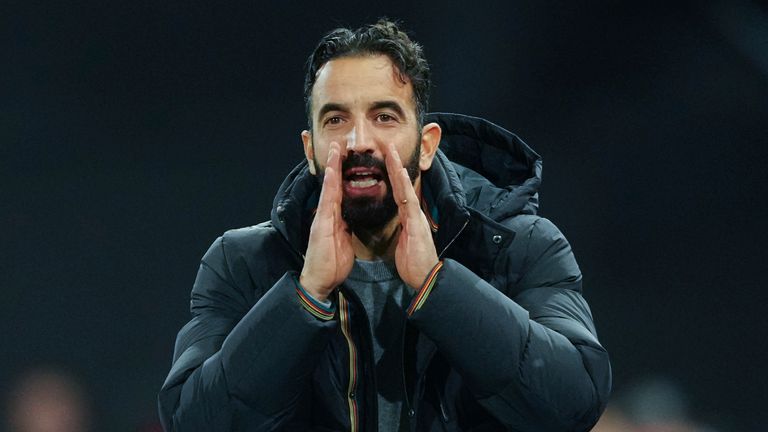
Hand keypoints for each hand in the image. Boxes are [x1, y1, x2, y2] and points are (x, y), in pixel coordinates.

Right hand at [300, 142, 354, 300]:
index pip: (338, 190)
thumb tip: (347, 219)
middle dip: (335, 162)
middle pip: (332, 183)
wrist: (320, 281)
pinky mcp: (321, 226)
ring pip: (328, 188)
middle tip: (338, 142)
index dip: (341, 172)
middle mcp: (325, 214)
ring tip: (335, 149)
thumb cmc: (332, 264)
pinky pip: (326, 203)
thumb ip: (344, 227)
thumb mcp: (343, 241)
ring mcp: (322, 219)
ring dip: (331, 167)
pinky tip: (330, 174)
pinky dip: (328, 187)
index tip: (344, 155)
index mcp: (333, 217)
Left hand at [385, 143, 438, 289]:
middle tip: (387, 146)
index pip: (398, 192)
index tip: (385, 159)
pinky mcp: (416, 225)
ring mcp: (416, 218)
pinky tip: (399, 173)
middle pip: (401, 185)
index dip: (392, 176)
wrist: (426, 278)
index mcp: (408, 218)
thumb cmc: (414, 264)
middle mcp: (413, 214)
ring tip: (391, 152)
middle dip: (394, 165)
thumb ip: (404, 230)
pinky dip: (404, 187)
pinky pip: (408, 202)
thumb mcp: (405, 243)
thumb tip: (402, 223)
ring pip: (405, 188)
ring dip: (398, 169)